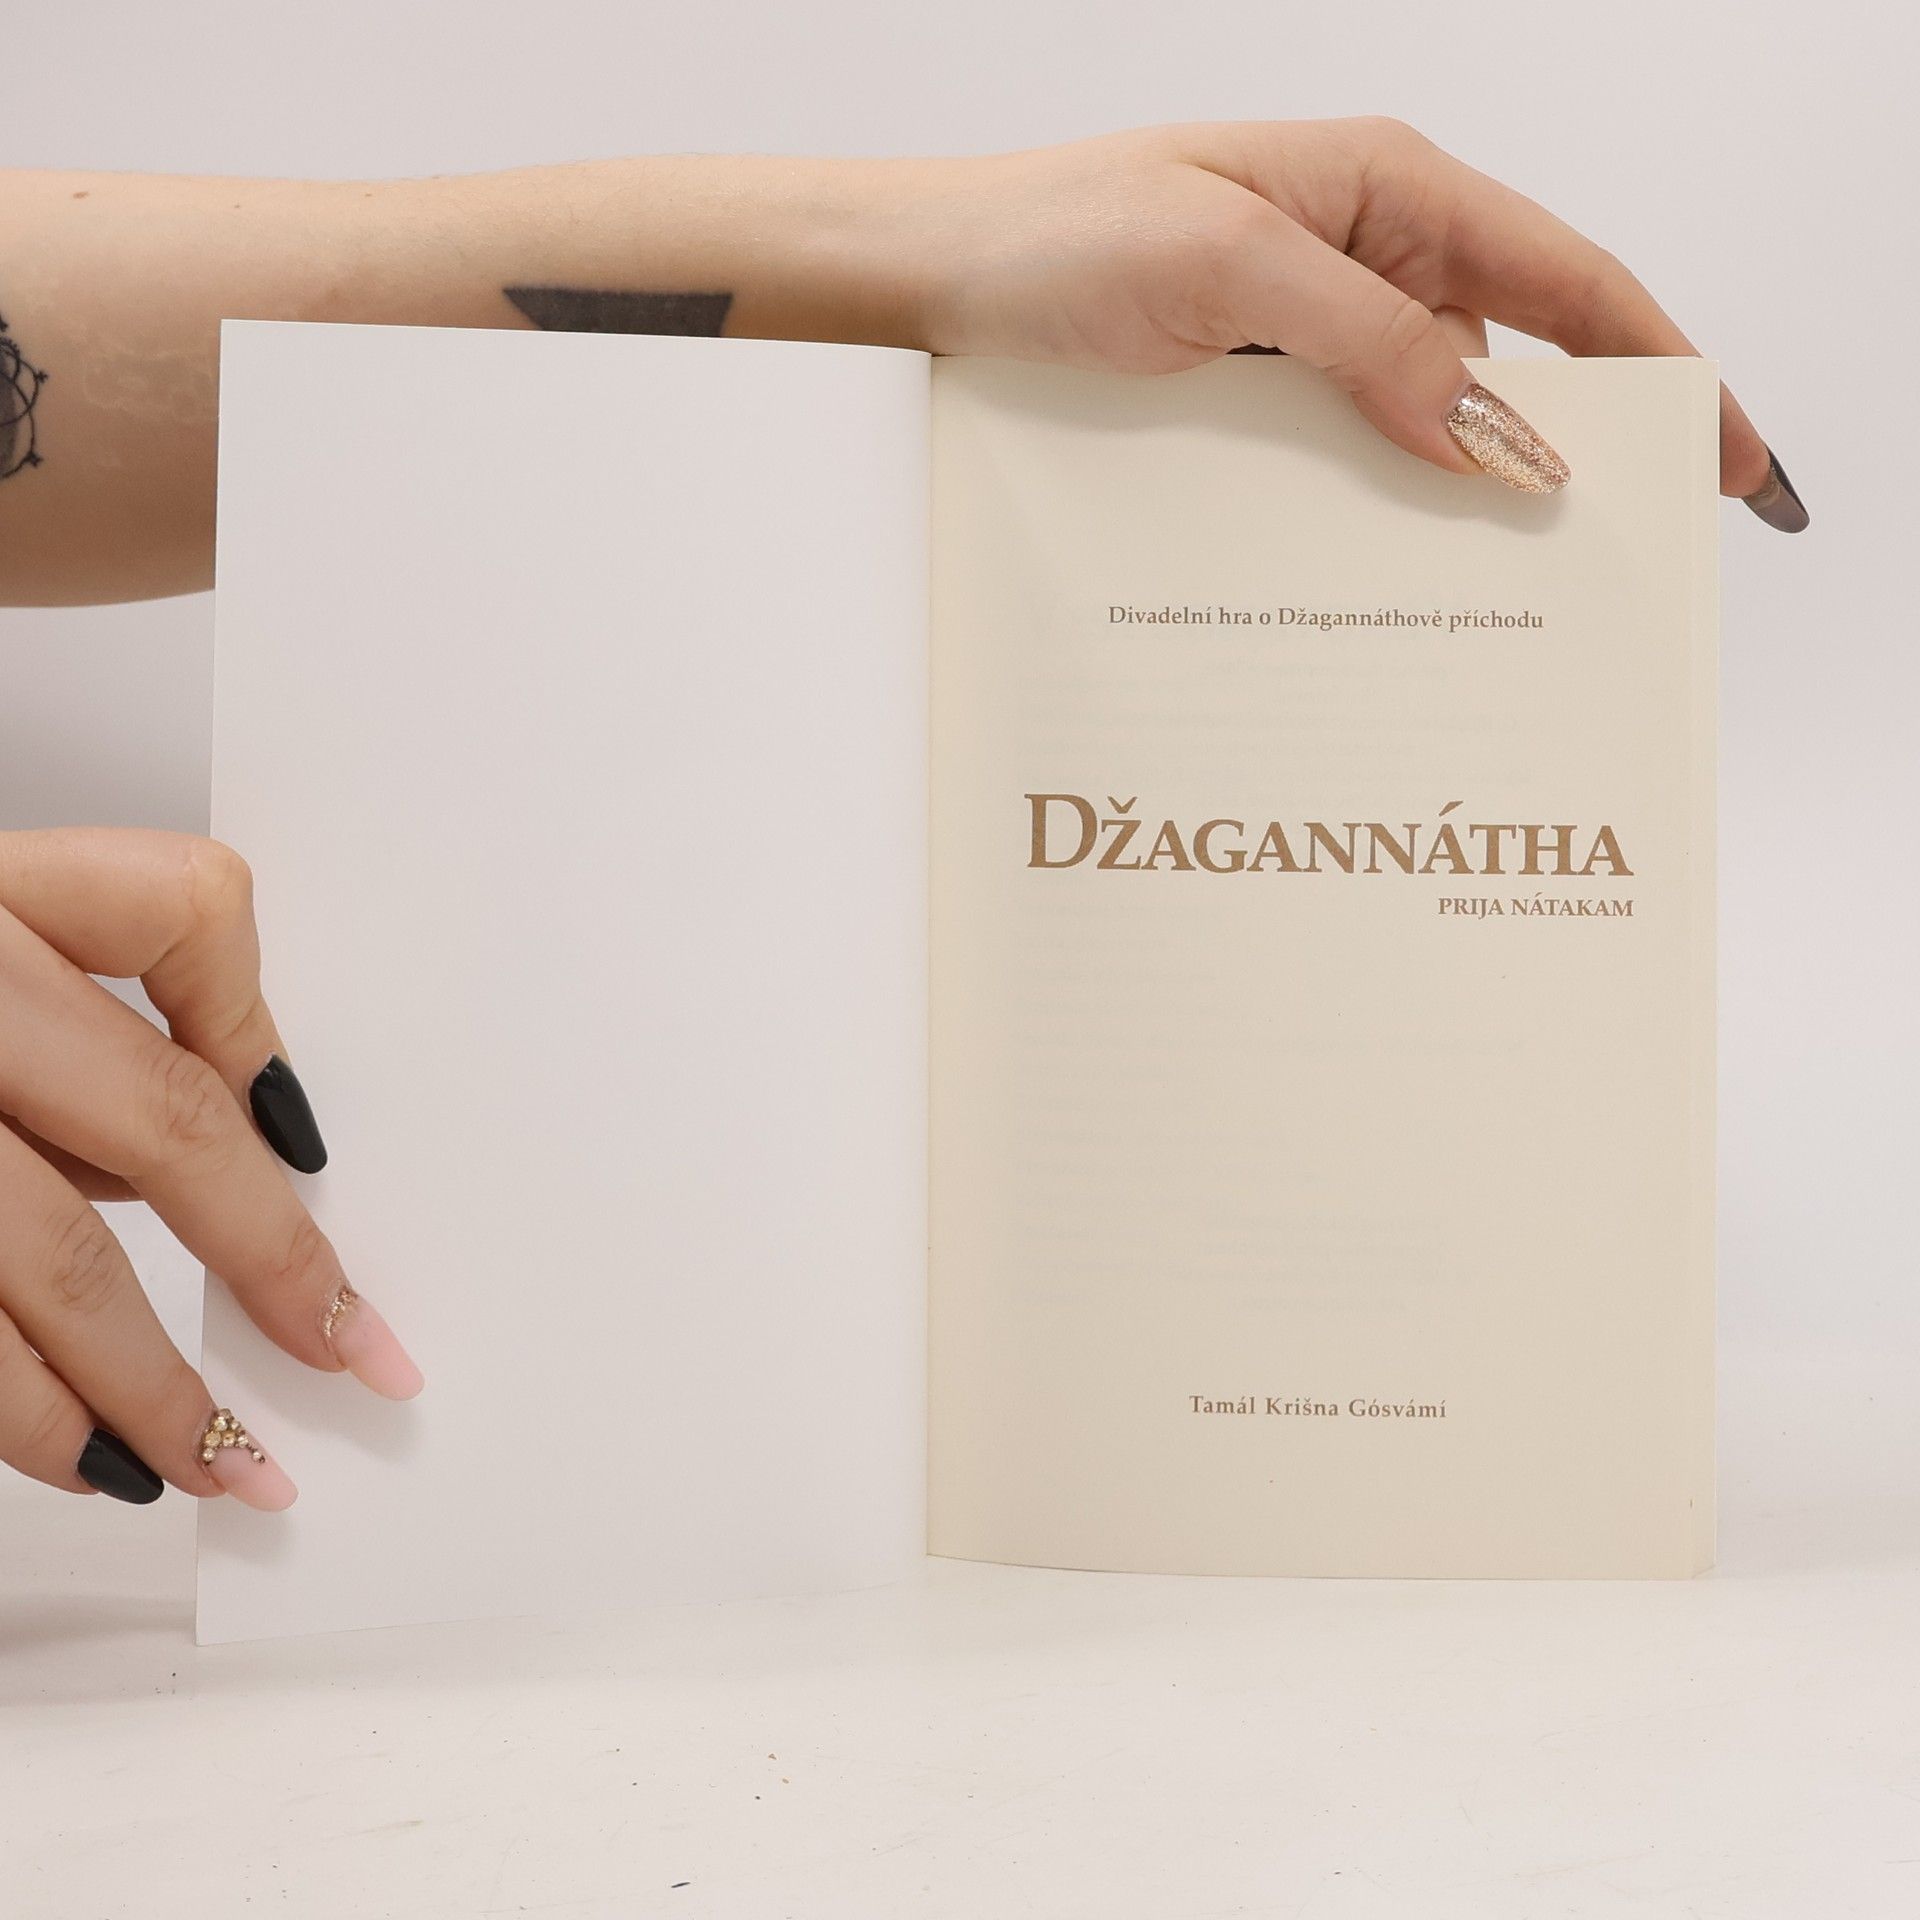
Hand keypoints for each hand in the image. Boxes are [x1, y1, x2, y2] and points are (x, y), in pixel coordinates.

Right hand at [0, 829, 420, 1508]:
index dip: (268, 1037)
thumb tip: (251, 1123)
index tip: (320, 1159)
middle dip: (276, 1260)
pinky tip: (78, 1456)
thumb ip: (95, 989)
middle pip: (161, 1125)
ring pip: (53, 1262)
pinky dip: (15, 1412)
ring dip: (150, 1386)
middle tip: (355, 1358)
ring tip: (225, 1466)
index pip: (186, 914)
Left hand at [890, 119, 1802, 526]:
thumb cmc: (1061, 235)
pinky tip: (1387, 559)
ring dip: (1461, 494)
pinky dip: (1380, 502)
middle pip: (1514, 361)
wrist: (940, 272)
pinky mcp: (1261, 387)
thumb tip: (1503, 440)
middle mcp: (1366, 256)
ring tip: (1500, 585)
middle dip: (1575, 450)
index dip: (1667, 368)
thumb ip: (1371, 346)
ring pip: (1429, 420)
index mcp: (1387, 191)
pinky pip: (1350, 450)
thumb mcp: (1227, 272)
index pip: (1570, 283)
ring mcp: (1313, 328)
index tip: (1731, 459)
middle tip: (1620, 558)